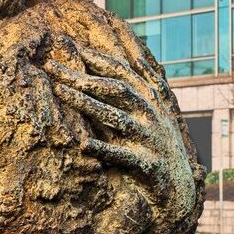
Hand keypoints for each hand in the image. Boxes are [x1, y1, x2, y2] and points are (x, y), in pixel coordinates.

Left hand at [45, 48, 192, 220]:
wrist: (181, 187)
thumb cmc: (161, 145)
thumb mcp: (158, 112)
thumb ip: (145, 86)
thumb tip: (134, 59)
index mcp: (151, 99)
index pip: (122, 72)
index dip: (97, 58)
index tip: (71, 47)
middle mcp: (151, 114)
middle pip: (113, 89)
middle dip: (81, 75)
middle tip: (52, 66)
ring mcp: (149, 138)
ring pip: (114, 116)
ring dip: (85, 103)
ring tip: (59, 91)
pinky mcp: (146, 163)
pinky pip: (120, 154)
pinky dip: (102, 148)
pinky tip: (81, 144)